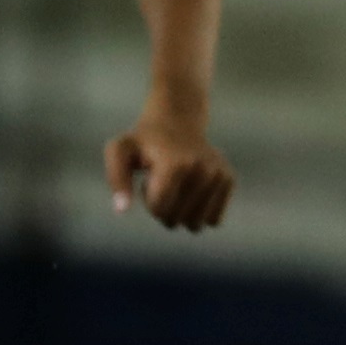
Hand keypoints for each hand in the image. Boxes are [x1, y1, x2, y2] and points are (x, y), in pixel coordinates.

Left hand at [106, 106, 233, 231]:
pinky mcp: (229, 180)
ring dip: (181, 211)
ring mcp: (219, 175)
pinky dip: (199, 212)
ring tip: (177, 184)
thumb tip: (122, 210)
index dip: (148, 200)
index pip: (159, 209)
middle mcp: (203, 170)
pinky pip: (213, 220)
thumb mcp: (119, 151)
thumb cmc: (142, 140)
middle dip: (163, 207)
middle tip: (163, 179)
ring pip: (195, 223)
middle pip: (176, 218)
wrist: (177, 121)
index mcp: (176, 164)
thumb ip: (116, 179)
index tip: (149, 178)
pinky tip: (192, 189)